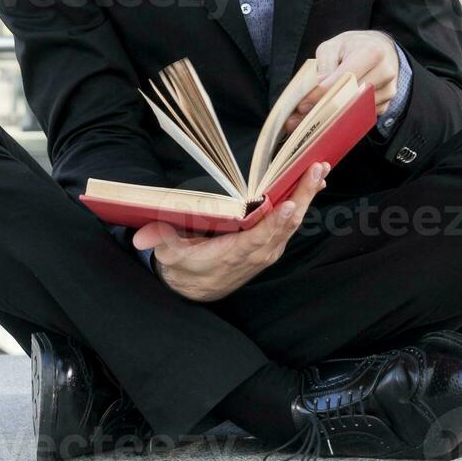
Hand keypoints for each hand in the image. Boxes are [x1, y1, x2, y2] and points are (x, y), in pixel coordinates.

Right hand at [130, 162, 328, 301]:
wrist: (195, 289)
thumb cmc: (183, 266)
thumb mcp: (168, 254)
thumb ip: (160, 240)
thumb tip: (141, 238)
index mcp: (233, 254)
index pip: (258, 237)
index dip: (275, 222)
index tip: (290, 204)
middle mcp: (256, 253)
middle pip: (284, 225)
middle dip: (302, 197)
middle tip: (316, 171)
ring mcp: (267, 250)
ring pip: (292, 223)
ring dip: (307, 196)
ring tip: (320, 171)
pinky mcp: (270, 245)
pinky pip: (291, 224)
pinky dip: (304, 204)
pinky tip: (314, 186)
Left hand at [285, 30, 399, 134]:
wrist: (380, 48)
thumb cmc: (352, 46)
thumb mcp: (333, 47)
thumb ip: (323, 67)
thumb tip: (314, 92)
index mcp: (372, 53)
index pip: (344, 78)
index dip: (322, 93)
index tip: (303, 104)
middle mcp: (385, 73)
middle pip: (351, 97)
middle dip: (323, 108)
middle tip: (301, 115)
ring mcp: (388, 90)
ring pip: (355, 110)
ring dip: (332, 116)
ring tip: (311, 115)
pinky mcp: (386, 104)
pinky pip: (361, 116)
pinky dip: (344, 118)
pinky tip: (331, 114)